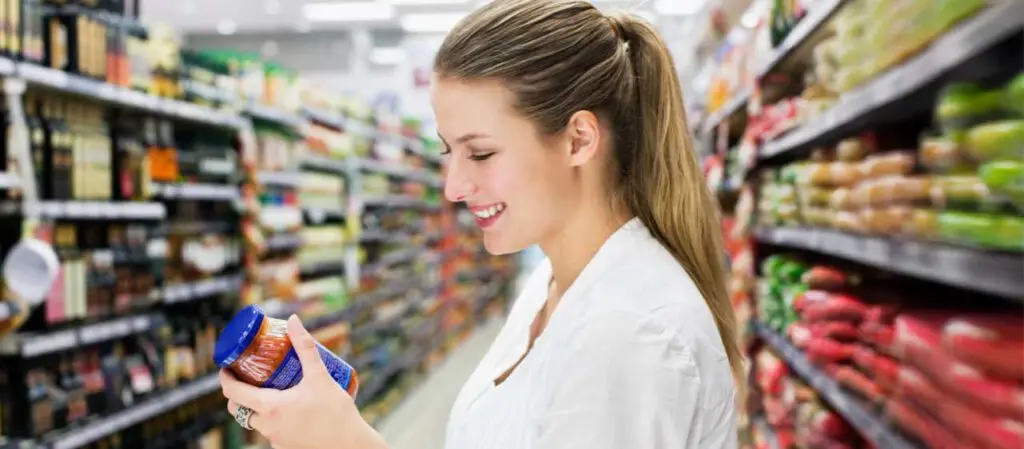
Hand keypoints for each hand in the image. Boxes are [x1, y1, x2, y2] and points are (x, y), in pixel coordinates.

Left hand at [220, 315, 387, 448]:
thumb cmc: (336, 412)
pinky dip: (269, 418)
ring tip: (265, 389)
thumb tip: (294, 320)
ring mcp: (274, 438)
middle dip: (235, 393)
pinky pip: (268, 430)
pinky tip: (284, 409)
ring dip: (252, 406)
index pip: (233, 393)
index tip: (226, 367)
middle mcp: (267, 425)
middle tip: (245, 377)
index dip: (225, 379)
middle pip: (237, 409)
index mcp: (270, 407)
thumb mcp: (320, 376)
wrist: (350, 445)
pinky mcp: (284, 446)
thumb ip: (305, 347)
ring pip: (253, 421)